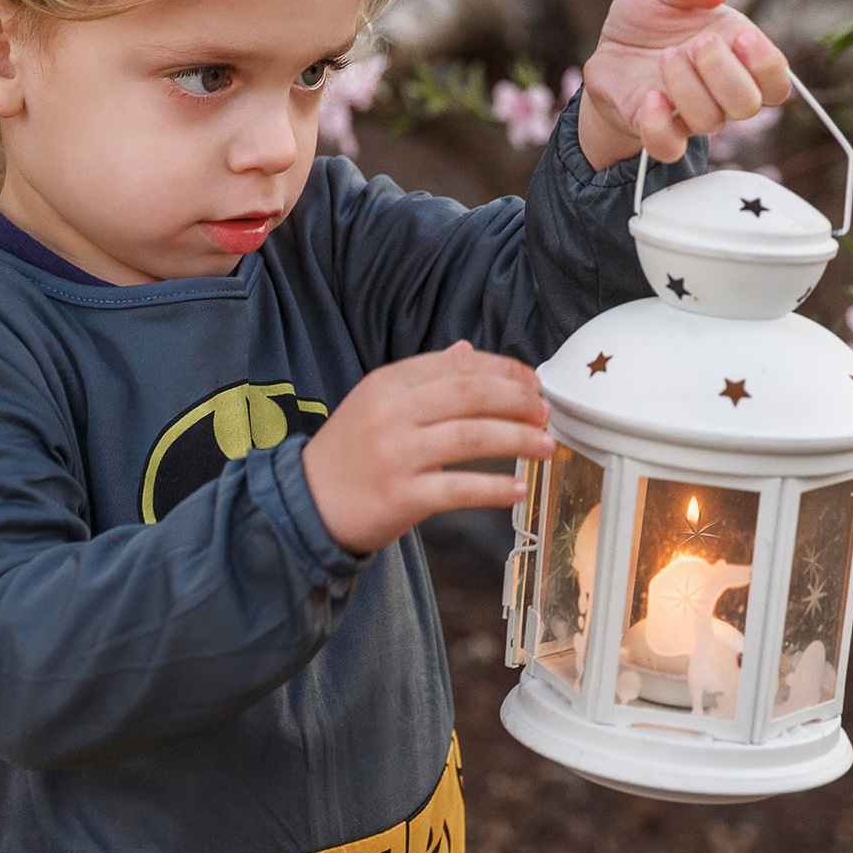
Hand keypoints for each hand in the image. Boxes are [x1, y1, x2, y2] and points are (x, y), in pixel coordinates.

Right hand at [302, 342, 553, 554]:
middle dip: (518, 400)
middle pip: (470, 395)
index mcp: (388, 383)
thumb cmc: (350, 453)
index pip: (458, 366)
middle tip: (545, 412)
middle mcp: (391, 413)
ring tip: (545, 446)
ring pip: (472, 437)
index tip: (534, 382)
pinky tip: (518, 489)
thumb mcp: (377, 401)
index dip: (504, 371)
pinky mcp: (401, 496)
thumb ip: (424, 376)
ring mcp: (395, 454)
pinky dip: (494, 488)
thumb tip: (467, 349)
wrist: (307, 502)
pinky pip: (459, 489)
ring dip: (518, 440)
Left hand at [576, 0, 792, 167]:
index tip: (742, 37)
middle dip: (725, 73)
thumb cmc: (648, 15)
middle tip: (702, 42)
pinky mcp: (656, 128)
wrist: (609, 46)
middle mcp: (721, 91)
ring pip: (709, 121)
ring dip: (689, 87)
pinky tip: (650, 97)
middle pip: (747, 105)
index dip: (768, 66)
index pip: (776, 82)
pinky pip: (669, 148)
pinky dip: (660, 127)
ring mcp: (689, 113)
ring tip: (666, 55)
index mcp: (737, 56)